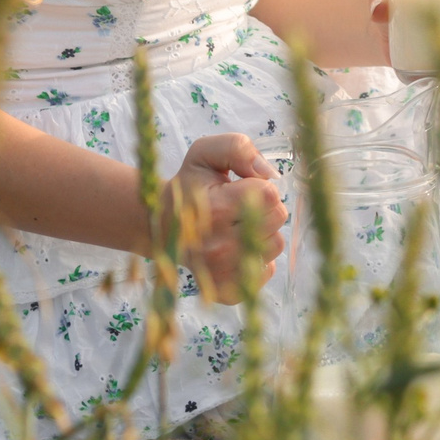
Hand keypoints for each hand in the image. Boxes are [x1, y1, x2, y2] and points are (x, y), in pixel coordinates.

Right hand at [157, 133, 284, 303]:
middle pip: (277, 218)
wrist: (162, 225)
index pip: (269, 195)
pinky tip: (238, 248)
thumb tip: (269, 173)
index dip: (261, 185)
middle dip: (265, 206)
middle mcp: (217, 246)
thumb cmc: (189, 187)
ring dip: (263, 232)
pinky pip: (265, 272)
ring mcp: (221, 272)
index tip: (241, 186)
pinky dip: (258, 259)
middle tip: (240, 206)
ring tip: (239, 226)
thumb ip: (237, 149)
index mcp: (213, 209)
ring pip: (274, 245)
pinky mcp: (225, 290)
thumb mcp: (205, 153)